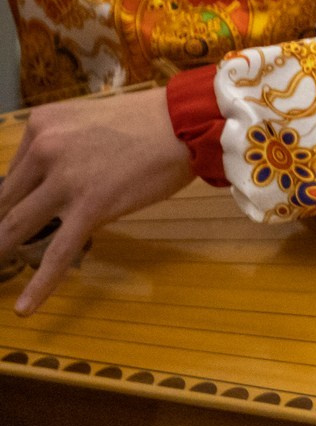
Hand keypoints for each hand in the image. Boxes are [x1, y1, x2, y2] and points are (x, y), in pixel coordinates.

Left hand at [0, 88, 196, 314]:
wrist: (188, 120)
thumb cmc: (149, 118)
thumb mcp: (88, 118)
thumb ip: (64, 144)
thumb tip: (57, 178)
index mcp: (41, 125)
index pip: (13, 172)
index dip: (15, 199)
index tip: (19, 213)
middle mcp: (44, 150)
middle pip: (6, 201)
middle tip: (1, 244)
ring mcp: (65, 181)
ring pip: (17, 227)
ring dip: (2, 250)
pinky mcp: (91, 207)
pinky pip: (60, 252)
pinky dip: (41, 283)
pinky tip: (26, 307)